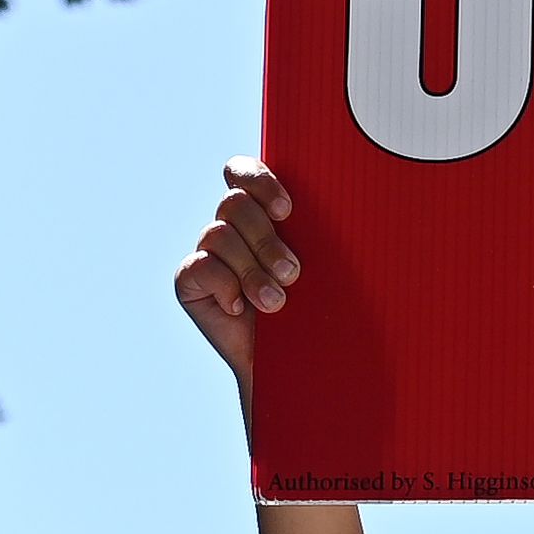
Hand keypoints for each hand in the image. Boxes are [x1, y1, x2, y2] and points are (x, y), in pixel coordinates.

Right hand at [175, 158, 303, 395]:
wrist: (295, 362)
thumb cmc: (317, 311)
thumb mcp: (325, 268)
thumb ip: (319, 232)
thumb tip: (344, 199)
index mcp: (262, 212)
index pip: (243, 171)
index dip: (259, 181)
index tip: (287, 211)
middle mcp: (231, 226)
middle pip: (234, 203)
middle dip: (266, 240)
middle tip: (292, 274)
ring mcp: (208, 252)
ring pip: (218, 234)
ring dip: (251, 270)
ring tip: (276, 302)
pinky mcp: (190, 280)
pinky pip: (201, 266)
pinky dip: (226, 287)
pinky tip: (241, 308)